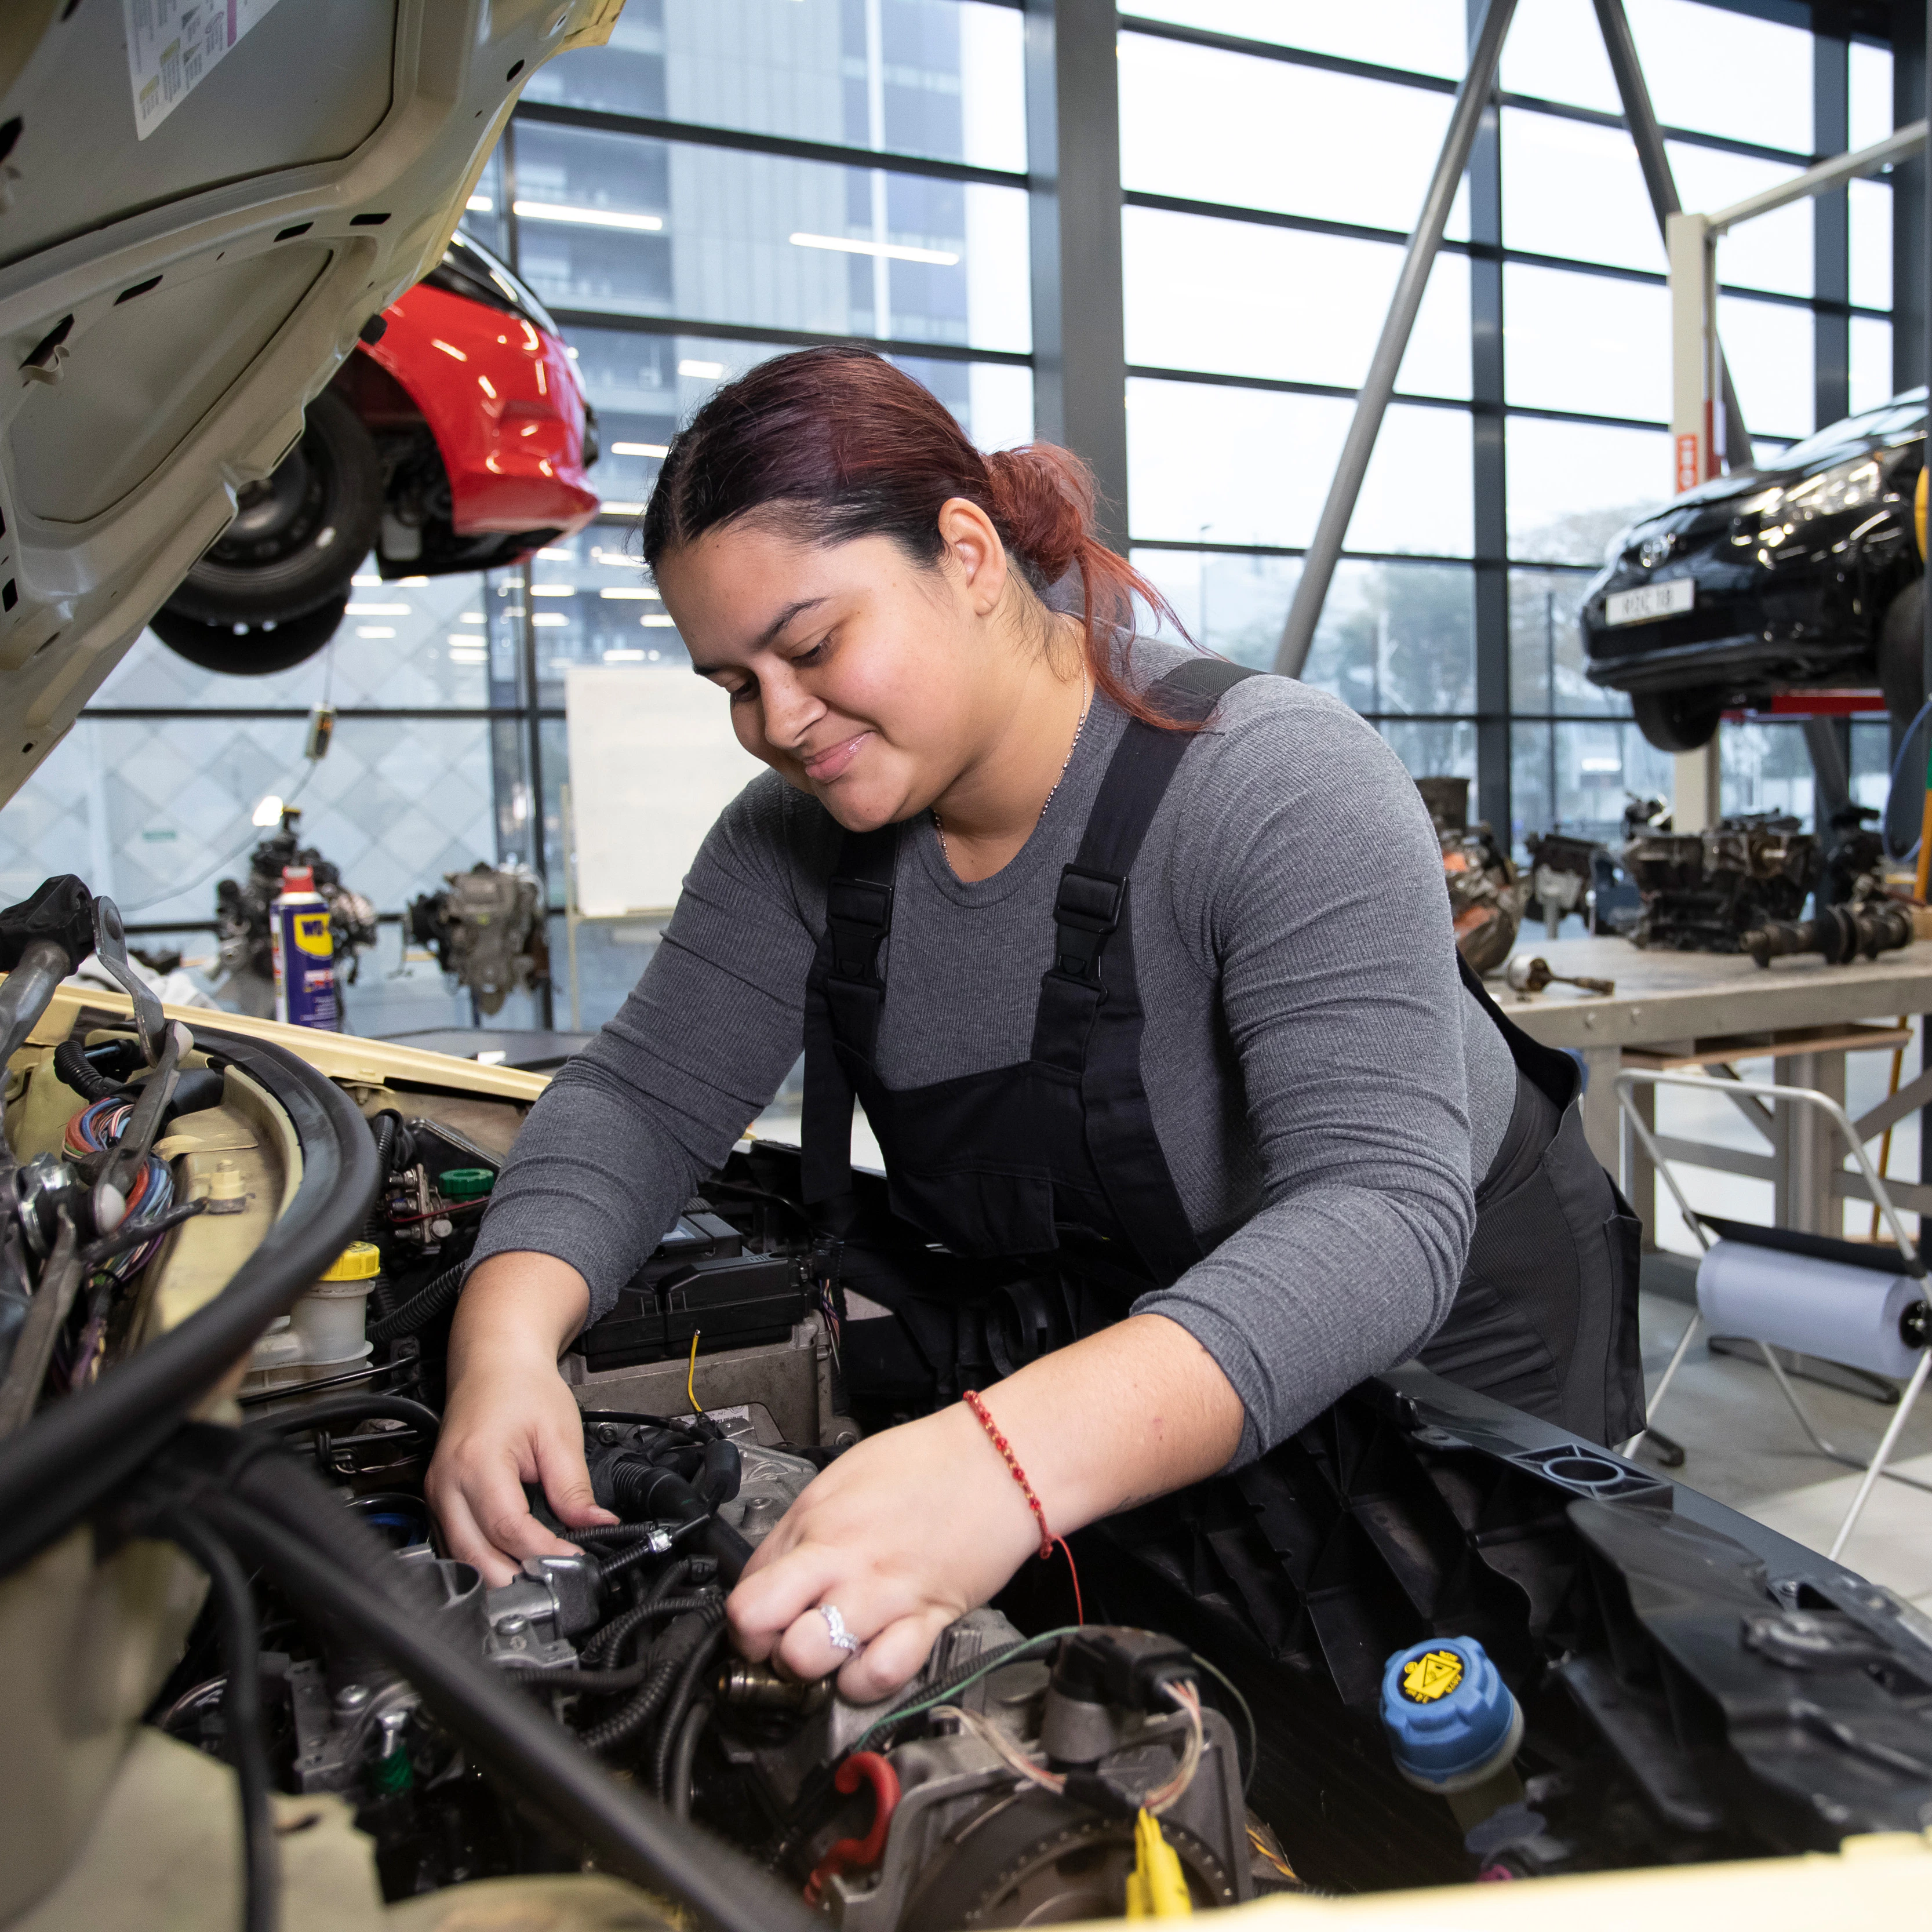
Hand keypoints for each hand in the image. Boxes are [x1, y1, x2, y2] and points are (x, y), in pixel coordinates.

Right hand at [425, 1252, 617, 1586]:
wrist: (494, 1362)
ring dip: (495, 1576)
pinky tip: (510, 1564)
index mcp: (478, 1463)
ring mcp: (436, 1492)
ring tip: (537, 1582)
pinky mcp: (438, 1498)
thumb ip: (574, 1486)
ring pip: (459, 1557)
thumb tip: (597, 1525)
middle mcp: (447, 1483)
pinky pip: (454, 1542)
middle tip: (555, 1585)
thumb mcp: (559, 1433)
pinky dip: (480, 1559)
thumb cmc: (522, 1388)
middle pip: (475, 1555)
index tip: (576, 1562)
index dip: (545, 1554)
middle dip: (515, 1579)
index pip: (510, 1529)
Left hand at [725, 1403, 1039, 1701]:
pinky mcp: (928, 1617)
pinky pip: (882, 1672)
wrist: (998, 1461)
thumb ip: (799, 1532)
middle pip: (766, 1633)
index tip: (760, 1628)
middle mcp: (843, 1561)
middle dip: (769, 1653)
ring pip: (814, 1658)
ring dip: (816, 1669)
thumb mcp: (839, 1482)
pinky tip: (869, 1662)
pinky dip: (868, 1681)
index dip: (746, 1624)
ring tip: (832, 1655)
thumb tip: (768, 1577)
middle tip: (789, 1647)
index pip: (746, 1597)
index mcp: (816, 1525)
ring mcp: (884, 1593)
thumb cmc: (924, 1464)